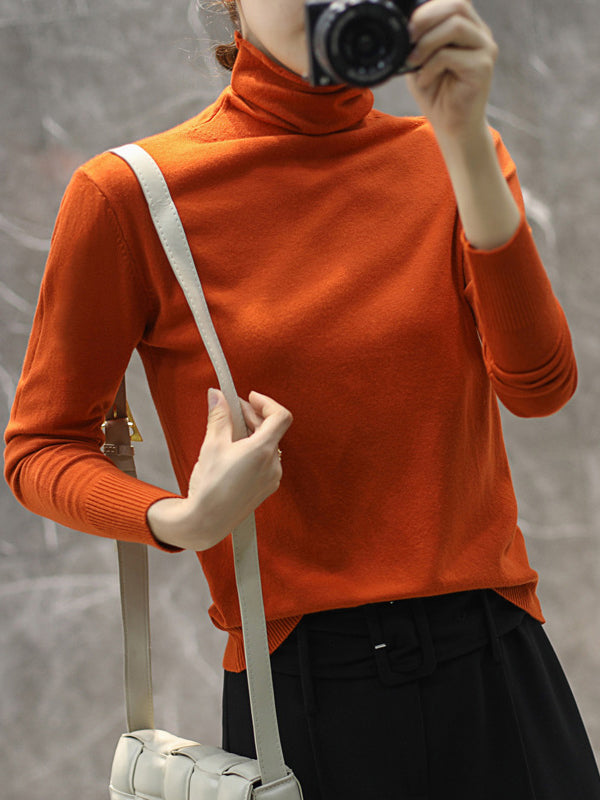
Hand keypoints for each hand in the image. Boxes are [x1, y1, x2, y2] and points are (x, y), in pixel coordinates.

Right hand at [147, 389, 292, 550]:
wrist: (207, 521)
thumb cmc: (209, 486)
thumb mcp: (212, 444)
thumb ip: (219, 416)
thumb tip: (217, 395)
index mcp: (262, 451)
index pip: (280, 416)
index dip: (266, 402)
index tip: (250, 398)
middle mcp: (273, 464)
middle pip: (272, 429)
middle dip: (253, 415)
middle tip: (231, 410)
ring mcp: (272, 477)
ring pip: (269, 444)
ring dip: (253, 433)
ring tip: (230, 431)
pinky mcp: (267, 487)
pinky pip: (266, 460)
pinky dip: (254, 449)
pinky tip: (235, 451)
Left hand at [405, 0, 497, 141]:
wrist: (451, 127)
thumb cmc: (436, 94)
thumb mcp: (420, 60)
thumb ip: (418, 40)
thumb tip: (405, 24)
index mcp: (468, 28)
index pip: (452, 2)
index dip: (428, 8)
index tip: (407, 26)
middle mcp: (480, 34)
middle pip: (458, 5)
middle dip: (427, 17)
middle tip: (408, 37)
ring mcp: (485, 49)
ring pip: (455, 26)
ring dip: (427, 42)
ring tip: (413, 61)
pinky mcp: (483, 67)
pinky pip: (450, 55)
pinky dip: (430, 66)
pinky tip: (425, 80)